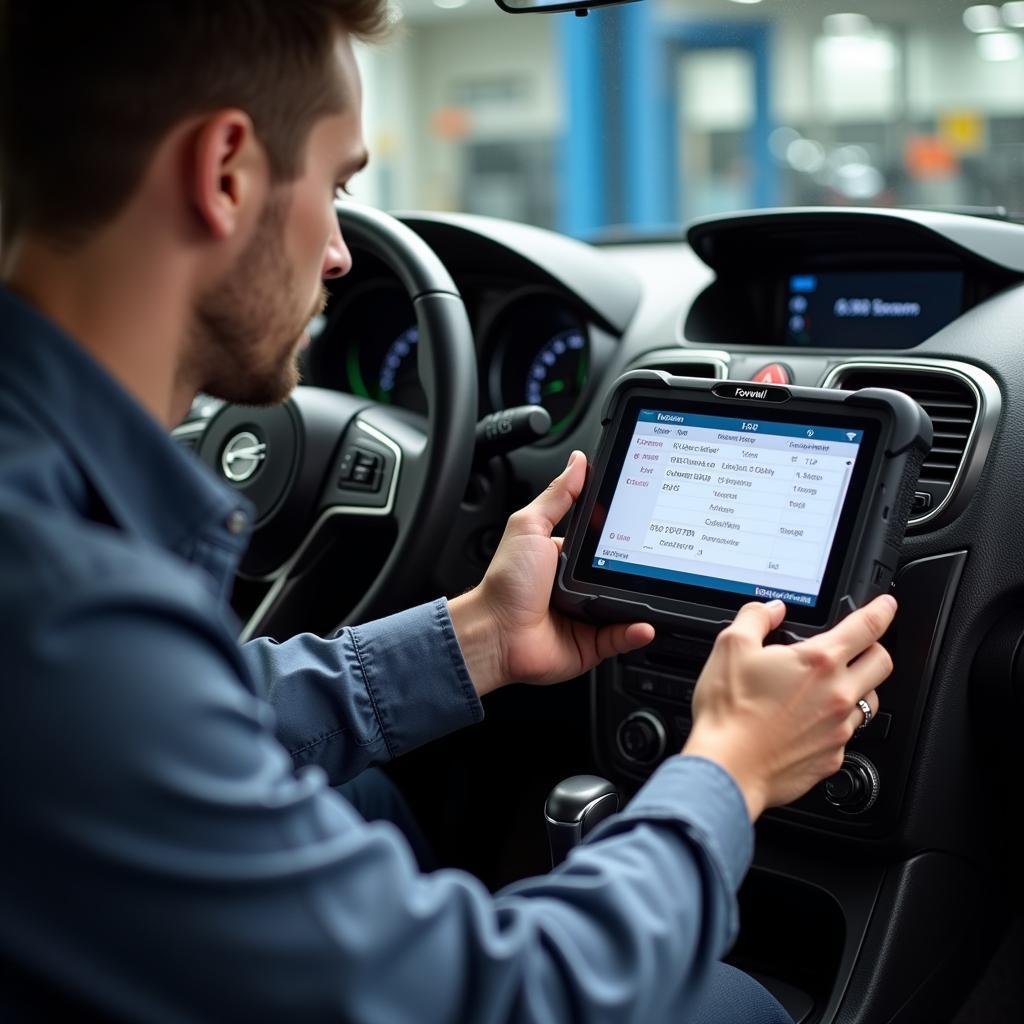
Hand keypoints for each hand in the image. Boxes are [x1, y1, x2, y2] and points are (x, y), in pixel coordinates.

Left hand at [448, 451, 654, 696]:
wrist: (495, 633)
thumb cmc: (506, 583)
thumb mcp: (530, 526)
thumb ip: (557, 496)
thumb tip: (578, 463)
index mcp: (567, 557)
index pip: (605, 541)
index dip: (625, 532)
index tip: (647, 521)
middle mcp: (580, 586)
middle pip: (622, 572)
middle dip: (642, 566)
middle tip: (659, 556)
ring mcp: (588, 616)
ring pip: (628, 606)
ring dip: (643, 600)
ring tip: (659, 590)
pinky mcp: (592, 644)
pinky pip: (622, 637)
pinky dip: (635, 632)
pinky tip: (644, 624)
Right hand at [682, 595, 895, 820]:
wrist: (727, 767)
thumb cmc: (729, 711)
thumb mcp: (731, 647)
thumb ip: (756, 618)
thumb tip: (771, 609)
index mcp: (819, 661)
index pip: (867, 627)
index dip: (882, 610)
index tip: (886, 605)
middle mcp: (838, 694)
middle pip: (882, 662)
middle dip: (875, 648)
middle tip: (858, 646)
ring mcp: (839, 729)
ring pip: (870, 700)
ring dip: (858, 687)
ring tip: (830, 686)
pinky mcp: (832, 757)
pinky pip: (847, 734)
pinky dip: (835, 722)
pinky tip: (810, 721)